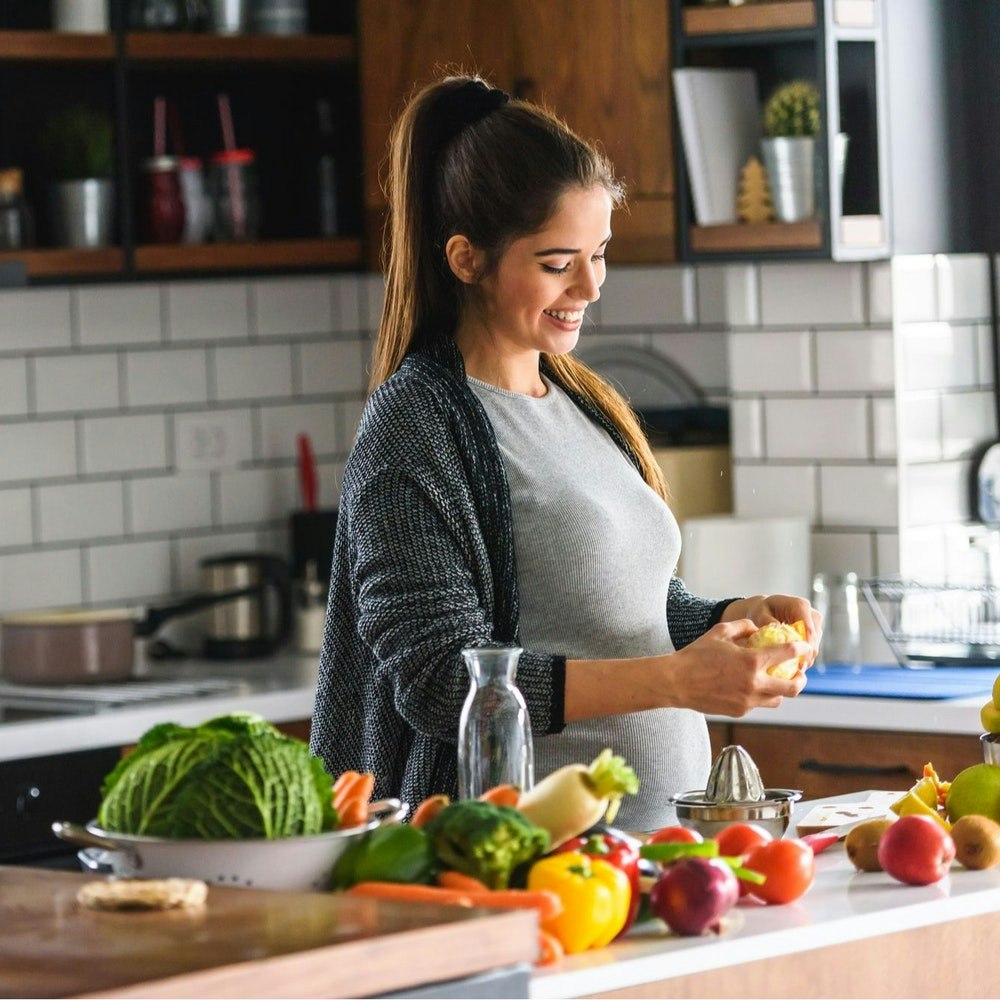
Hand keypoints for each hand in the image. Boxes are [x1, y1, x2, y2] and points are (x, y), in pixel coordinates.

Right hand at [663, 618, 808, 717]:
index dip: (801, 650)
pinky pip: (758, 704)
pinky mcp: (739, 711)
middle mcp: (754, 683)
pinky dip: (760, 696)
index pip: (788, 655)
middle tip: (800, 673)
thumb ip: (743, 627)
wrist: (676, 682)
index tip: (805, 648)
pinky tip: (751, 687)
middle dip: (801, 679)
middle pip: (793, 687)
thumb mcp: (719, 632)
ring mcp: (747, 701)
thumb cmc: (696, 655)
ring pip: (778, 700)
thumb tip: (757, 629)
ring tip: (777, 682)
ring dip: (781, 690)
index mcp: (751, 661)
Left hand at [721, 593, 821, 664]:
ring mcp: (815, 625)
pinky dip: (803, 658)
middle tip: (792, 672)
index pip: (808, 629)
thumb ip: (768, 622)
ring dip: (803, 659)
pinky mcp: (815, 635)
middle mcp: (812, 614)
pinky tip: (791, 666)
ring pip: (814, 647)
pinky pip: (812, 650)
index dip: (804, 647)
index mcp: (800, 606)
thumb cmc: (762, 611)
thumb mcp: (760, 614)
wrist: (768, 610)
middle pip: (813, 641)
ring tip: (789, 670)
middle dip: (804, 657)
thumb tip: (779, 632)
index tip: (797, 662)